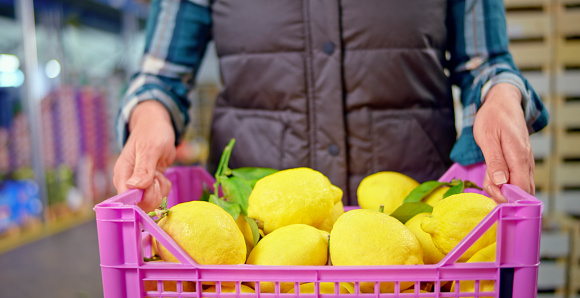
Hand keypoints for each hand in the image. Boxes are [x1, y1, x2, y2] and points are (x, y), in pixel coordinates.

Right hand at [113, 100, 175, 211]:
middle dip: (154, 192)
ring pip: (151, 201)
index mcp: (122, 174)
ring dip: (160, 188)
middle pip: (140, 204)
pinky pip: (158, 195)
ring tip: (158, 171)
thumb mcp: (150, 148)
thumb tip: (134, 187)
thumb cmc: (152, 133)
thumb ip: (144, 168)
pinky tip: (161, 173)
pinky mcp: (147, 185)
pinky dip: (163, 186)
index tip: (152, 184)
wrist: (157, 125)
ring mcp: (137, 185)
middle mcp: (127, 182)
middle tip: (157, 175)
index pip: (126, 199)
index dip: (141, 198)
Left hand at [473, 83, 533, 202]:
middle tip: (486, 183)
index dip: (505, 196)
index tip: (490, 191)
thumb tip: (501, 182)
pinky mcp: (521, 161)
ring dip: (501, 188)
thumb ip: (495, 161)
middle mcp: (526, 161)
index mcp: (519, 156)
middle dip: (502, 195)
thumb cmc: (492, 118)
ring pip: (518, 185)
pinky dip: (503, 181)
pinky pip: (516, 178)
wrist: (503, 102)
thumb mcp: (487, 138)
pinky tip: (492, 174)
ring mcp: (525, 162)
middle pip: (521, 191)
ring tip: (487, 177)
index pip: (520, 188)